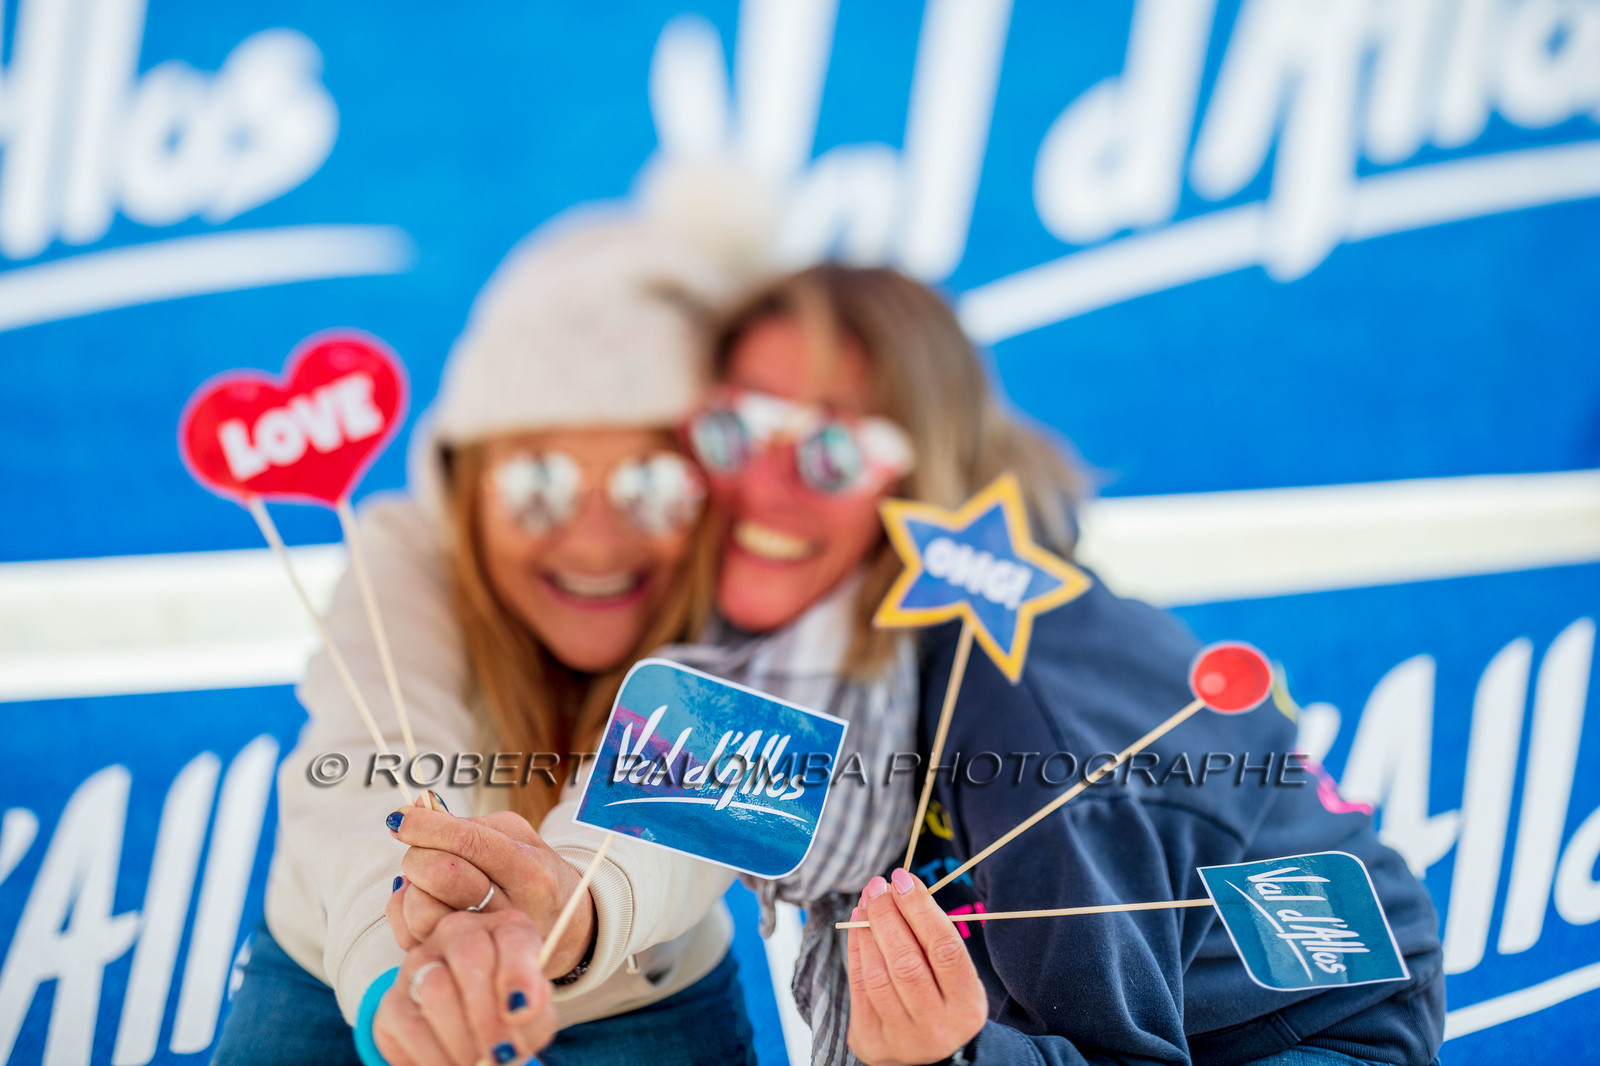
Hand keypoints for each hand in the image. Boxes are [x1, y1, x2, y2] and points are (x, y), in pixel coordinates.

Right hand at [374, 909, 557, 1065]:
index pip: (513, 938)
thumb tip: (519, 1011)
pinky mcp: (394, 998)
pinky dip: (434, 1055)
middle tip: (499, 1054)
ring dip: (461, 1038)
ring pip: (436, 990)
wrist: (469, 1028)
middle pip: (469, 958)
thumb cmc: (508, 1009)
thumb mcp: (533, 1007)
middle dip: (487, 1015)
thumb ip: (534, 1006)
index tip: (521, 1011)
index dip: (517, 974)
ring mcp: (421, 962)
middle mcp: (459, 933)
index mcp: (504, 928)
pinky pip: (411, 1025)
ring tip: (478, 1064)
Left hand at [385, 803, 594, 975]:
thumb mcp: (517, 837)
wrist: (564, 927)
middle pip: (442, 874)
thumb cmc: (533, 872)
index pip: (468, 841)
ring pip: (424, 912)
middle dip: (417, 854)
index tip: (401, 818)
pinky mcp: (461, 964)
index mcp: (530, 871)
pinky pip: (411, 938)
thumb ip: (468, 823)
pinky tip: (421, 898)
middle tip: (420, 849)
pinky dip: (404, 912)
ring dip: (411, 888)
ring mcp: (486, 944)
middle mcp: (512, 912)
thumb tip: (414, 808)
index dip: (426, 825)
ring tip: (425, 879)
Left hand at [847, 869, 986, 1065]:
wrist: (934, 1061)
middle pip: (907, 963)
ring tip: (867, 901)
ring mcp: (901, 1037)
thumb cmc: (946, 1004)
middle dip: (889, 915)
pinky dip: (856, 949)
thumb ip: (936, 942)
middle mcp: (936, 1026)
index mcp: (965, 1007)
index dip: (922, 910)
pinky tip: (857, 924)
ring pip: (878, 975)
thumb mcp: (958, 980)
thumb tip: (903, 891)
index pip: (945, 951)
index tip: (904, 879)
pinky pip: (859, 986)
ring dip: (868, 930)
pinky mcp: (871, 1039)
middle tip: (880, 886)